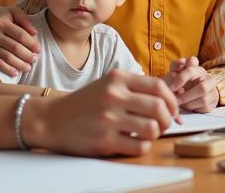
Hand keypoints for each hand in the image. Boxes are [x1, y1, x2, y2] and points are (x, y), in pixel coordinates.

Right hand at [0, 6, 41, 75]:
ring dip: (19, 64)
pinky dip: (7, 69)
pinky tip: (16, 73)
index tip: (39, 50)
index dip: (31, 44)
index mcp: (2, 22)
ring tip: (28, 68)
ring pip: (7, 57)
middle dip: (27, 55)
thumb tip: (35, 33)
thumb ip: (25, 20)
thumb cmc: (5, 16)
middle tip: (35, 59)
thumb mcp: (15, 12)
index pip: (20, 35)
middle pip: (15, 48)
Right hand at [29, 70, 178, 155]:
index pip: (158, 85)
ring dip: (155, 134)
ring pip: (152, 128)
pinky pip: (139, 146)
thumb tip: (167, 100)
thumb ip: (134, 87)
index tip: (172, 109)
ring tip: (146, 133)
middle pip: (159, 107)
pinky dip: (142, 146)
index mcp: (118, 77)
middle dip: (167, 119)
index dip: (172, 99)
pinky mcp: (104, 140)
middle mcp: (114, 95)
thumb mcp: (108, 83)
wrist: (52, 119)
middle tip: (162, 124)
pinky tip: (134, 142)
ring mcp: (109, 118)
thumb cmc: (86, 102)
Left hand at [163, 56, 219, 112]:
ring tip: (181, 103)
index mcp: (197, 68)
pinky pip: (205, 108)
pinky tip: (188, 105)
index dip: (181, 78)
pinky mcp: (213, 101)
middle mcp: (208, 77)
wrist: (189, 91)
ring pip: (204, 99)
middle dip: (186, 96)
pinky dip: (194, 108)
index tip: (171, 88)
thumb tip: (181, 62)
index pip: (192, 70)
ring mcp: (212, 89)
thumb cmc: (181, 80)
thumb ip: (176, 65)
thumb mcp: (175, 72)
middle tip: (176, 100)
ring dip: (189, 103)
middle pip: (202, 88)